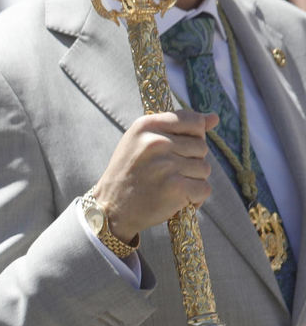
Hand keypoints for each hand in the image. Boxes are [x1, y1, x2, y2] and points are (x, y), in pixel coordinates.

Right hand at [91, 109, 219, 240]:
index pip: (194, 121)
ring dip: (192, 181)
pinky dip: (194, 199)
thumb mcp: (142, 141)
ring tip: (167, 186)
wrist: (110, 208)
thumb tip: (215, 117)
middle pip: (201, 147)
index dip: (194, 137)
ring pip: (204, 169)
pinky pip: (204, 189)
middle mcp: (156, 142)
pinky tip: (175, 200)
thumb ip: (177, 128)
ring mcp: (166, 165)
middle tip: (166, 173)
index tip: (178, 150)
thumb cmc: (129, 173)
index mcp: (146, 126)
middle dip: (190, 162)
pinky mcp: (176, 187)